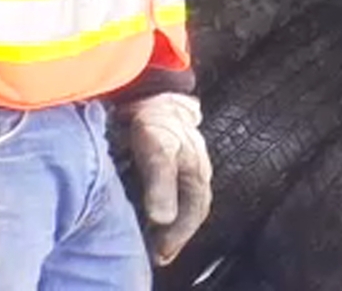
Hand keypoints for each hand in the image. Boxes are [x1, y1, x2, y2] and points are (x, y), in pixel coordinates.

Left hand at [119, 94, 210, 266]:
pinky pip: (167, 187)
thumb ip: (160, 183)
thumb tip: (162, 219)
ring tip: (149, 237)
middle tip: (157, 253)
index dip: (180, 235)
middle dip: (175, 232)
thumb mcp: (158, 150)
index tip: (162, 255)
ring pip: (179, 199)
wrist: (149, 86)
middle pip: (189, 208)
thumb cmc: (156, 118)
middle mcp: (194, 169)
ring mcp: (182, 162)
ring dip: (167, 219)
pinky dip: (158, 203)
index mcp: (198, 171)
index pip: (195, 211)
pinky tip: (143, 208)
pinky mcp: (165, 157)